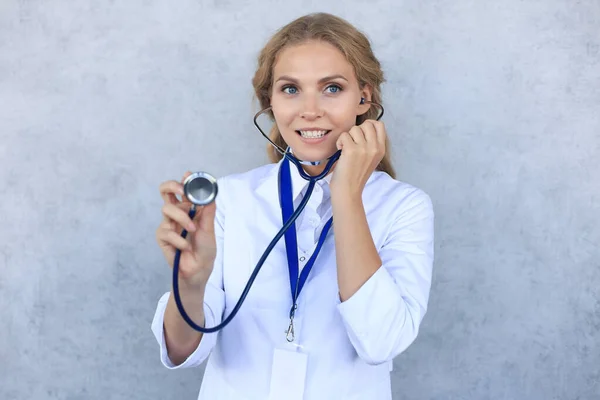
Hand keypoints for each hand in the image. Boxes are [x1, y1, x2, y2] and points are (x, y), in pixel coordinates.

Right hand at [155, 171, 216, 287]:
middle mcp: (177, 213)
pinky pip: (166, 231)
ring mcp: (168, 224)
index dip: (184, 180)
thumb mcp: (209, 228)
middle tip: (182, 191)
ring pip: (167, 209)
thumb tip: (211, 191)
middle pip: (165, 191)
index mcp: (190, 208)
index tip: (189, 176)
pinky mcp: (162, 237)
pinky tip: (185, 247)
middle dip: (172, 186)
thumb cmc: (205, 250)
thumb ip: (208, 210)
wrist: (199, 270)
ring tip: (193, 230)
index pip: (183, 189)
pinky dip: (178, 239)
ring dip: (182, 218)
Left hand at [330, 120, 386, 198]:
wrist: (349, 190)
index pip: (380, 125)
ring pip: (354, 128)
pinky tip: (340, 151)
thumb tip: (365, 127)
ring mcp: (364, 148)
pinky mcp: (351, 150)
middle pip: (367, 124)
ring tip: (346, 149)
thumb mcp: (371, 159)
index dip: (369, 125)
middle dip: (357, 130)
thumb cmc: (356, 175)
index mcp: (381, 149)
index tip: (361, 133)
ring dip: (347, 137)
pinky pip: (344, 135)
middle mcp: (375, 147)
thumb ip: (371, 144)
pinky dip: (339, 142)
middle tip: (352, 142)